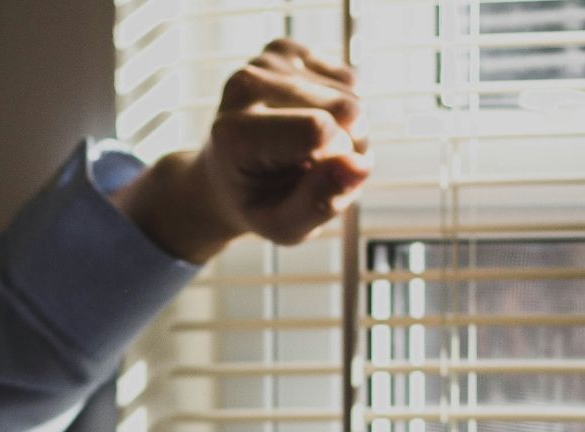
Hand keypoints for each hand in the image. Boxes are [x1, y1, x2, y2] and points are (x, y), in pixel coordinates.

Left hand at [112, 38, 369, 262]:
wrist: (225, 177)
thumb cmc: (257, 204)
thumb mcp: (283, 226)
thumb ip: (318, 204)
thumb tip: (359, 165)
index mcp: (234, 132)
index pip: (320, 130)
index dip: (338, 161)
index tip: (316, 180)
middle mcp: (244, 85)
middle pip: (346, 108)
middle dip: (349, 146)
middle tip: (317, 169)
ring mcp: (263, 62)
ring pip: (352, 94)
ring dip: (348, 131)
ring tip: (312, 151)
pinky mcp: (284, 51)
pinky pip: (348, 79)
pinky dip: (342, 108)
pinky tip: (313, 122)